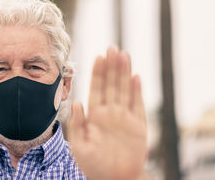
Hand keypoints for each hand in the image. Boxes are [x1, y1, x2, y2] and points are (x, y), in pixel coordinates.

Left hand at [68, 47, 146, 179]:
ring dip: (124, 73)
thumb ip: (77, 124)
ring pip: (124, 90)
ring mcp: (124, 117)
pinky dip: (137, 91)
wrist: (113, 179)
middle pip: (111, 84)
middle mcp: (110, 112)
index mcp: (94, 115)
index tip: (98, 57)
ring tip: (124, 55)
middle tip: (112, 48)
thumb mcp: (79, 146)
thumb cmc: (93, 165)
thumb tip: (76, 103)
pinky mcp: (138, 126)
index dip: (98, 72)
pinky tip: (136, 77)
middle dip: (111, 67)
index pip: (96, 88)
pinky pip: (138, 105)